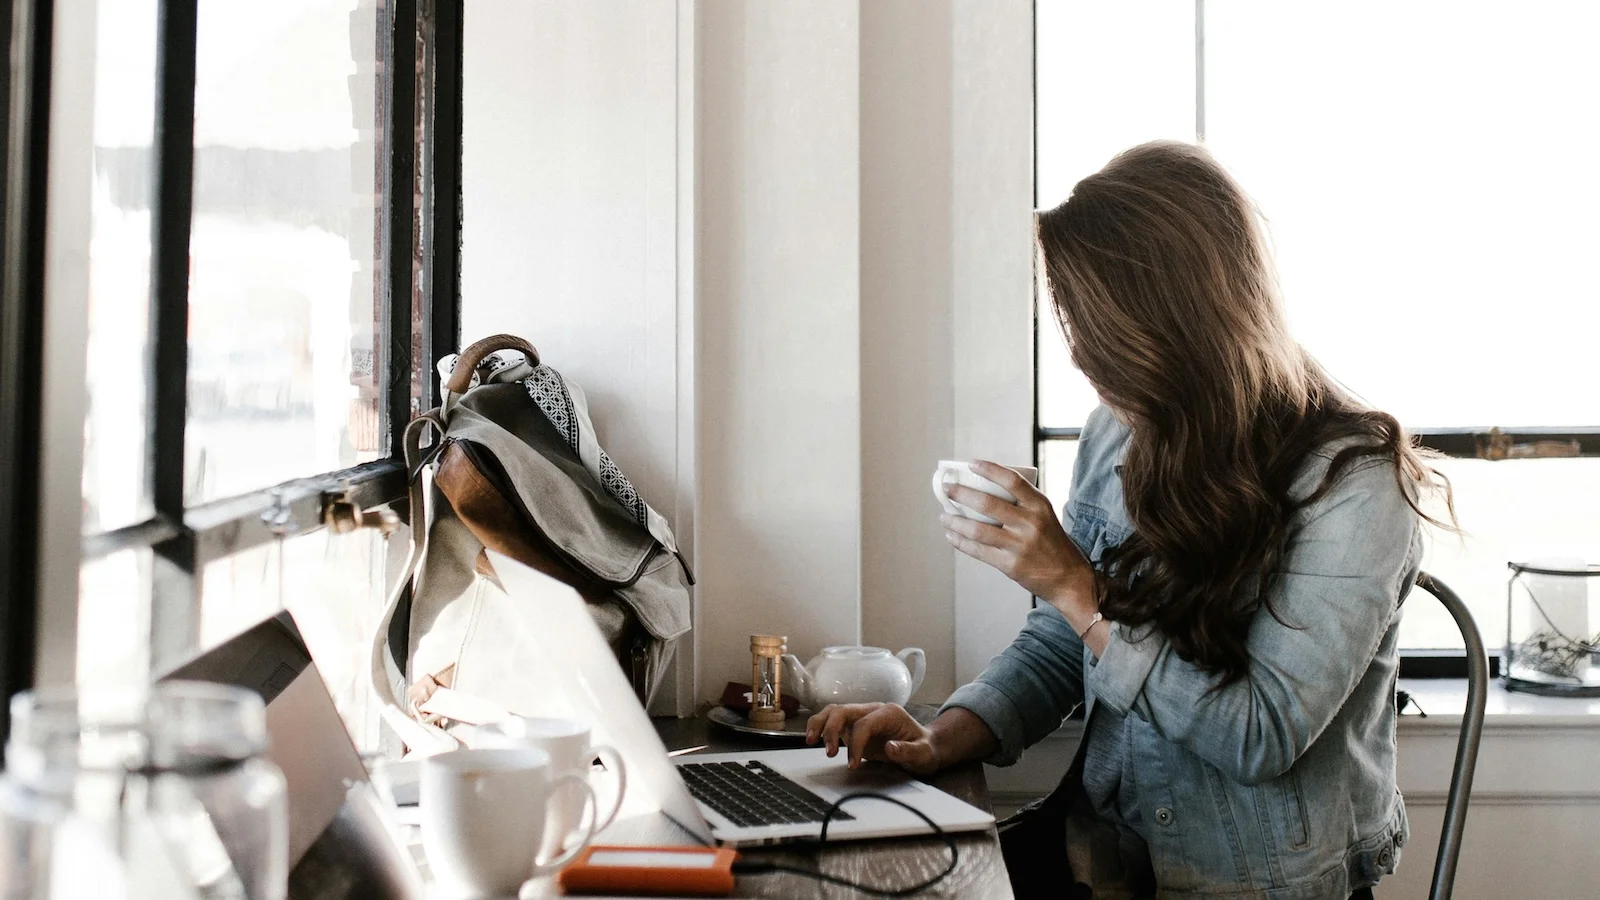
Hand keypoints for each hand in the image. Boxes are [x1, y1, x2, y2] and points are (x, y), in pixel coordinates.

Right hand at [804, 703, 940, 774]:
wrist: (926, 746)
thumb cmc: (925, 749)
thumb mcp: (924, 754)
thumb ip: (908, 751)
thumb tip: (890, 748)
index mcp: (889, 713)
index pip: (864, 723)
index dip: (855, 743)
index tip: (852, 764)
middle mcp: (873, 710)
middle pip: (843, 711)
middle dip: (831, 730)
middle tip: (828, 753)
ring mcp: (862, 716)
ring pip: (834, 711)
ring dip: (820, 724)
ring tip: (810, 741)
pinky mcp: (854, 726)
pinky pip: (833, 721)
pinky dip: (821, 728)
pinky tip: (814, 740)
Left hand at [940, 460, 1095, 605]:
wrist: (1068, 577)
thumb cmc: (1051, 541)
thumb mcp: (1045, 515)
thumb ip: (1022, 502)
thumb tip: (984, 487)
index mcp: (1040, 506)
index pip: (1012, 480)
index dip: (990, 469)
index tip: (971, 464)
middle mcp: (1030, 523)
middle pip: (988, 504)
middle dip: (961, 494)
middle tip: (947, 488)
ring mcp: (1020, 545)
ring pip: (978, 529)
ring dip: (955, 521)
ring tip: (943, 515)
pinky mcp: (1010, 565)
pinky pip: (979, 551)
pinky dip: (961, 542)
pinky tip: (951, 535)